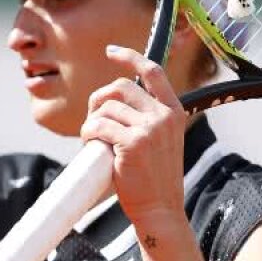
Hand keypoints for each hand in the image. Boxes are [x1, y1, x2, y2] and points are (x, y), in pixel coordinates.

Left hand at [80, 46, 187, 227]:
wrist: (160, 209)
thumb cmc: (154, 178)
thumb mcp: (161, 141)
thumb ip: (146, 118)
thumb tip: (112, 100)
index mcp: (173, 111)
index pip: (153, 71)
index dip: (130, 57)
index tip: (111, 51)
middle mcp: (164, 116)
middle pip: (121, 87)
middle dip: (99, 98)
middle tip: (92, 118)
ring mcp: (149, 128)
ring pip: (106, 108)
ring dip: (92, 122)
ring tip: (93, 140)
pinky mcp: (132, 142)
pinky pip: (98, 126)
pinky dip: (88, 133)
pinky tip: (91, 146)